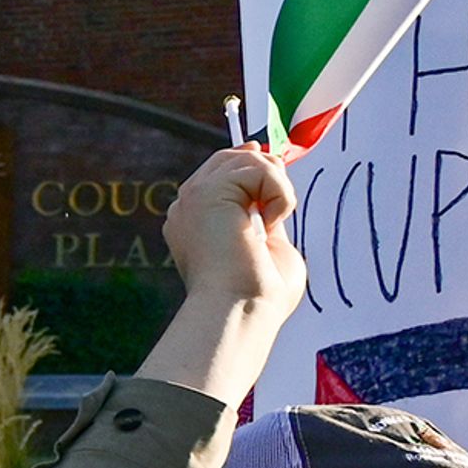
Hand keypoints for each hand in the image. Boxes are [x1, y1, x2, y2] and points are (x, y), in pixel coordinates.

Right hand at [164, 145, 302, 310]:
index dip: (255, 168)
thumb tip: (275, 176)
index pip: (223, 172)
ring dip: (277, 186)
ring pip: (248, 158)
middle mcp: (187, 207)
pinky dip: (279, 192)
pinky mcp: (208, 193)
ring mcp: (194, 198)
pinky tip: (272, 221)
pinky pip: (258, 167)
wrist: (241, 310)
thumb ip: (264, 211)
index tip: (278, 184)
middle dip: (268, 172)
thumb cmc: (256, 292)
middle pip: (231, 157)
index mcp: (195, 221)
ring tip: (276, 221)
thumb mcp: (265, 241)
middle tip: (280, 210)